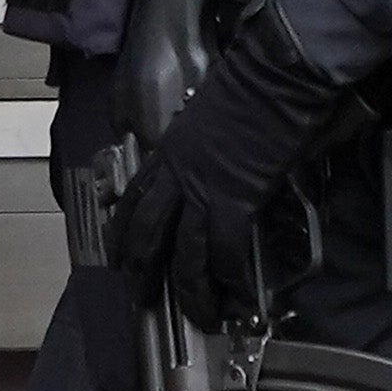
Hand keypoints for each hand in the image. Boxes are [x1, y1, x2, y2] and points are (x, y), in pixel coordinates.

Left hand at [103, 14, 346, 319]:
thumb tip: (223, 167)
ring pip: (183, 252)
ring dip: (189, 290)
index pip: (135, 198)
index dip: (123, 229)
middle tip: (140, 296)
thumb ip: (207, 147)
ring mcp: (203, 188)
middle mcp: (177, 174)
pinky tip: (239, 297)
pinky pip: (227, 249)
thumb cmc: (251, 85)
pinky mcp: (236, 198)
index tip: (119, 252)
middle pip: (145, 232)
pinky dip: (232, 278)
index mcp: (170, 152)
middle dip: (140, 269)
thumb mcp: (212, 117)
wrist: (272, 75)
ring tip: (198, 315)